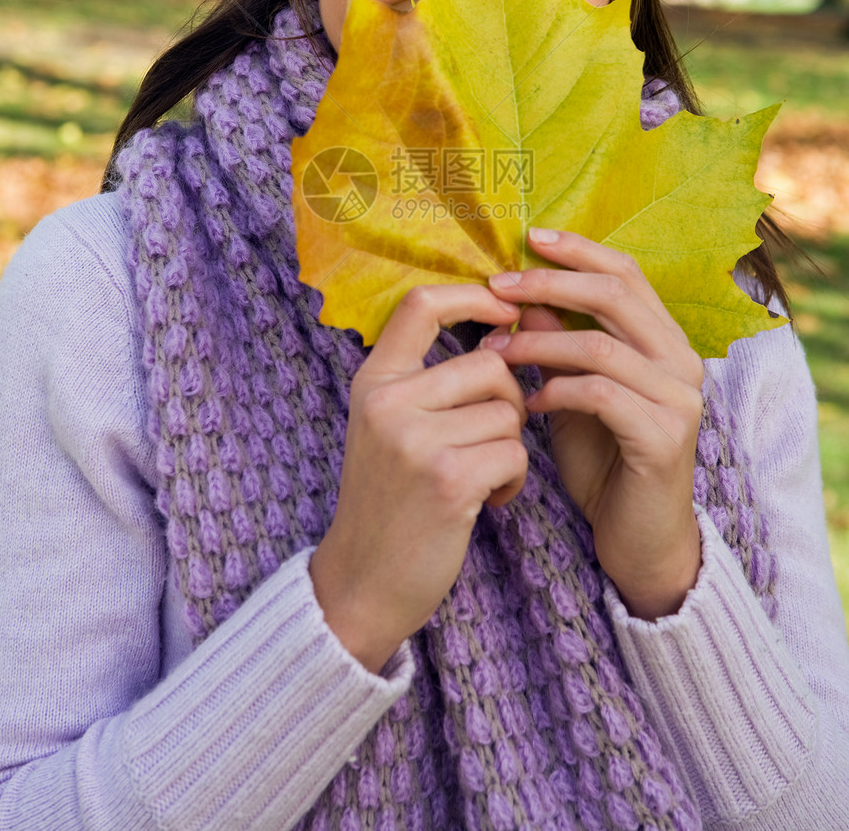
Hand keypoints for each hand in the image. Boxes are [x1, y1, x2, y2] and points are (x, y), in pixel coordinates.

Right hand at [309, 283, 528, 673]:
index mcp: (373, 380)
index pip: (422, 303)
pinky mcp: (447, 480)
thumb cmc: (391, 500)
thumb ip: (432, 379)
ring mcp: (414, 440)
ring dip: (512, 447)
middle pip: (489, 364)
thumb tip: (507, 328)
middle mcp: (387, 402)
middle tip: (493, 438)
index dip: (473, 295)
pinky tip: (490, 500)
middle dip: (510, 400)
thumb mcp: (390, 425)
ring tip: (484, 476)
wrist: (362, 583)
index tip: (506, 311)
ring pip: (509, 411)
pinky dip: (514, 478)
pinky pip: (515, 452)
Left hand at [483, 230, 703, 620]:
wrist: (639, 538)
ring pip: (601, 345)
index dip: (579, 249)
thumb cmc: (603, 460)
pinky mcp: (663, 438)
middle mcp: (681, 361)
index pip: (626, 272)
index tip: (529, 238)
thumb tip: (525, 292)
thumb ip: (557, 340)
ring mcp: (678, 399)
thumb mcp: (573, 390)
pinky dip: (558, 390)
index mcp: (663, 340)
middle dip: (551, 282)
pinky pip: (601, 395)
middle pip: (616, 294)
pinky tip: (530, 401)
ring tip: (498, 351)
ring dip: (540, 341)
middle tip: (499, 286)